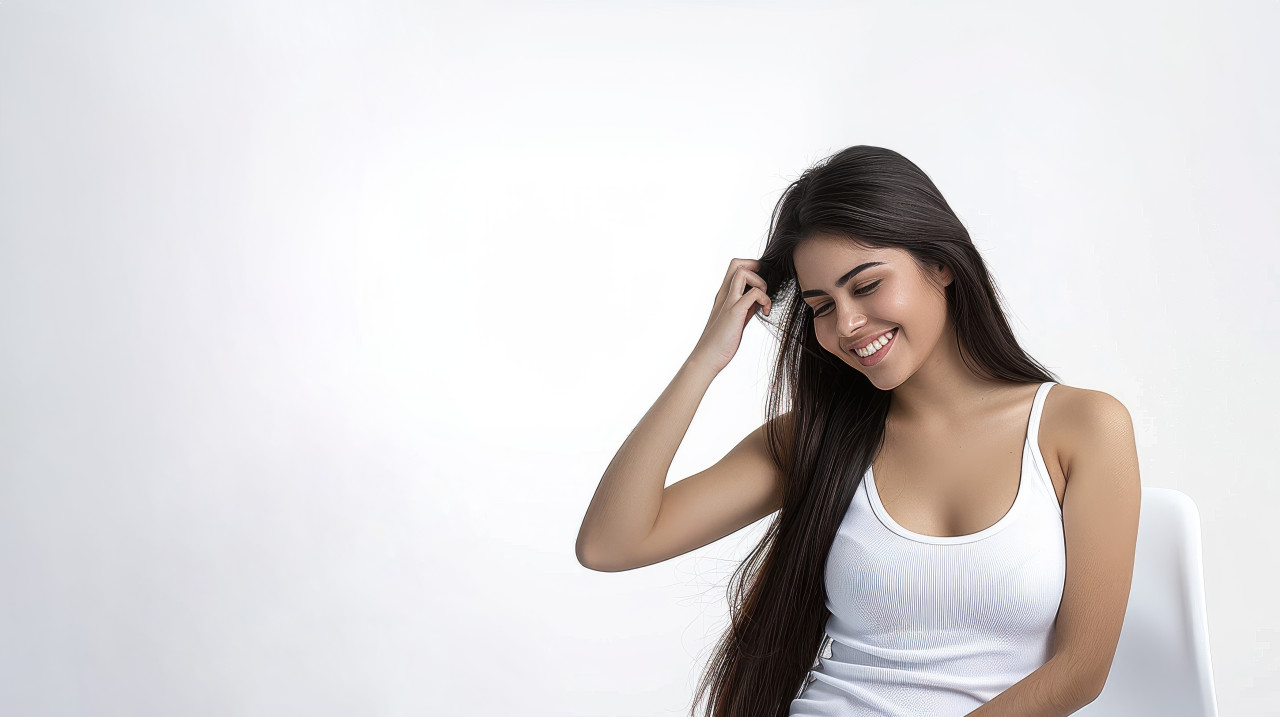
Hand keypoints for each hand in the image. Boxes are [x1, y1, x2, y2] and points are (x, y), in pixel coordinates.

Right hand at [689, 258, 771, 373]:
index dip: (751, 269)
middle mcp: (724, 294)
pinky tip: (764, 312)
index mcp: (724, 295)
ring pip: (743, 272)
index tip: (760, 286)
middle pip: (737, 263)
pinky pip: (753, 294)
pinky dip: (764, 299)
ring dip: (760, 283)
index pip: (735, 268)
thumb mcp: (735, 319)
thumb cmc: (720, 341)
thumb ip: (746, 307)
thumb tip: (760, 301)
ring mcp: (728, 302)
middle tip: (763, 287)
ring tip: (763, 301)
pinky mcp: (734, 312)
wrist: (707, 358)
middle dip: (755, 267)